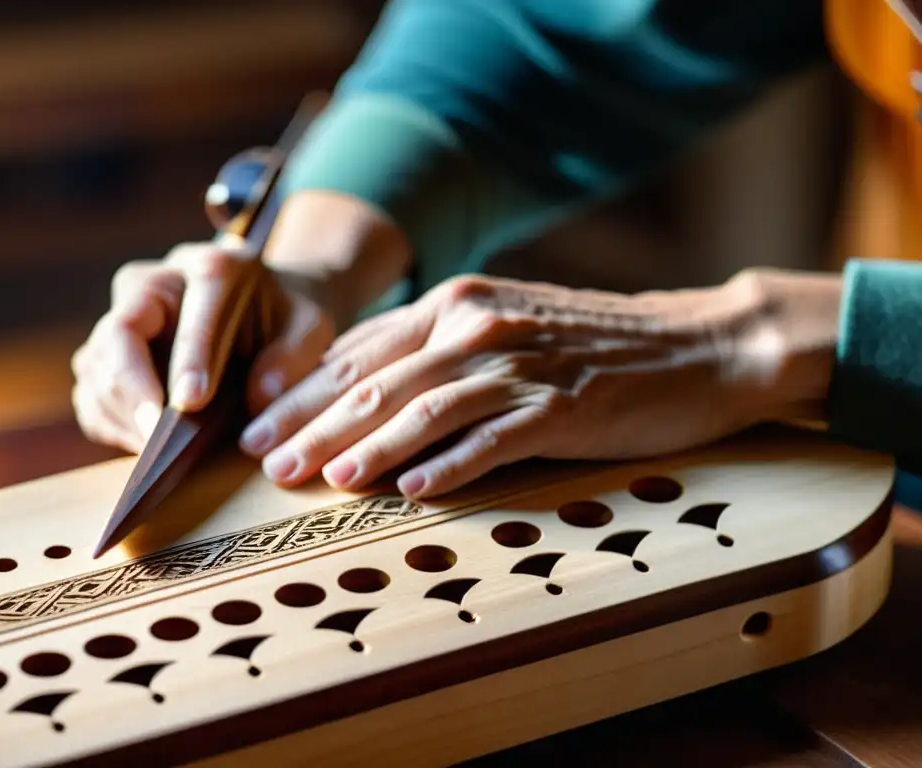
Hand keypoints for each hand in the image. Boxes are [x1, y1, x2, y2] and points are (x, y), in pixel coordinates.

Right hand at [71, 190, 410, 453]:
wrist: (264, 310)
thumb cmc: (287, 319)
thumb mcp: (311, 326)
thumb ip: (294, 355)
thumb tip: (260, 398)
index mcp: (212, 267)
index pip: (190, 307)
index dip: (187, 355)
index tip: (191, 402)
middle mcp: (155, 283)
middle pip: (119, 331)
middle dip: (133, 387)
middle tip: (155, 438)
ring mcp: (124, 317)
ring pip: (96, 363)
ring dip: (119, 412)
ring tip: (151, 451)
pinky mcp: (110, 353)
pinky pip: (92, 391)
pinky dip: (109, 422)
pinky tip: (138, 445)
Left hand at [239, 270, 839, 498]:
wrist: (696, 345)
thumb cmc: (591, 344)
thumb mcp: (504, 327)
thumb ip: (435, 350)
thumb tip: (361, 390)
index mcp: (456, 303)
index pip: (360, 352)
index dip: (302, 393)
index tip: (258, 428)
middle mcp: (478, 324)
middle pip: (379, 380)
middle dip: (315, 425)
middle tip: (267, 464)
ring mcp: (522, 363)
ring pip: (426, 407)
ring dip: (370, 447)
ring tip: (326, 480)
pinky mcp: (564, 404)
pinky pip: (496, 438)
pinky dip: (451, 465)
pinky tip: (415, 491)